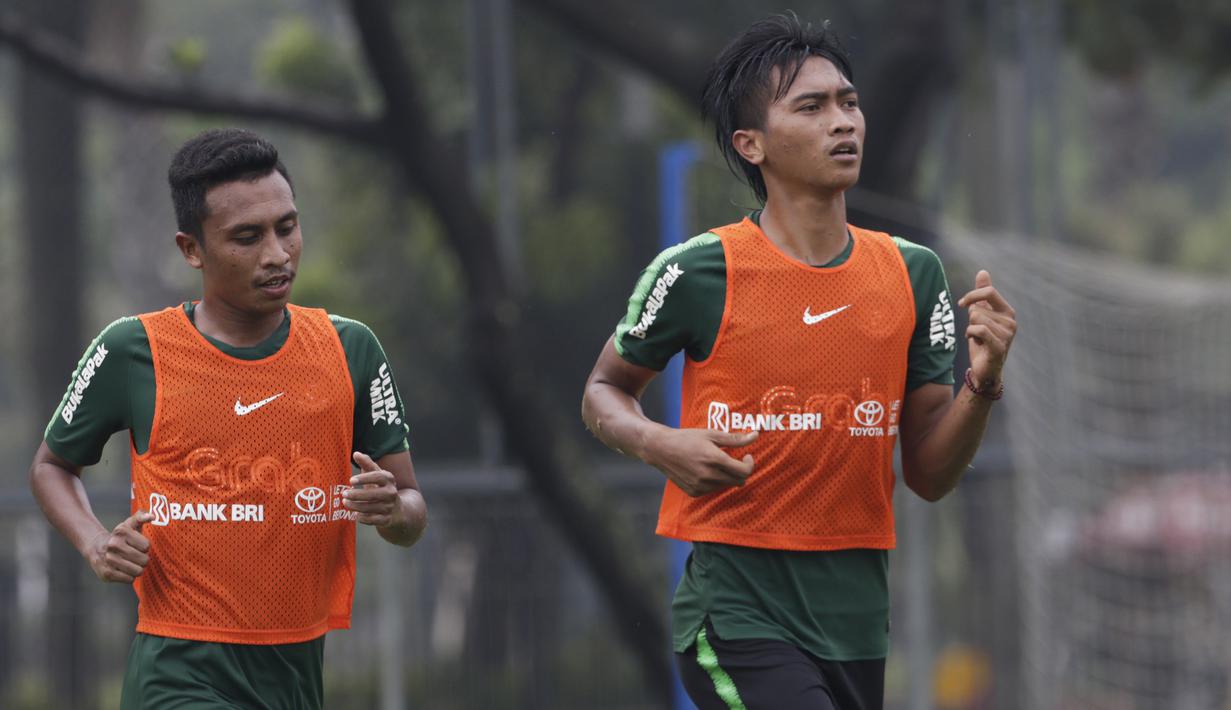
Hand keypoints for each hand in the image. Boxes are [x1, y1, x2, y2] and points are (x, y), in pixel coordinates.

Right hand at [88, 511, 151, 583]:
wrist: (96, 548)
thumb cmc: (120, 537)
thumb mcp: (129, 524)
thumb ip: (141, 517)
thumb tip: (152, 517)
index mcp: (121, 532)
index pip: (146, 546)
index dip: (144, 547)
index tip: (137, 545)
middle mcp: (114, 545)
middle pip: (144, 560)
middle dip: (143, 559)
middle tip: (135, 556)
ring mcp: (109, 560)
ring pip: (138, 571)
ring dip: (137, 569)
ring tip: (130, 563)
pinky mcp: (107, 574)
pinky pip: (130, 579)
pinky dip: (129, 576)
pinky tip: (123, 570)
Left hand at [345, 452, 400, 526]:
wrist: (398, 510)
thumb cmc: (382, 489)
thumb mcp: (377, 475)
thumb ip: (367, 464)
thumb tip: (356, 453)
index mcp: (389, 480)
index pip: (378, 477)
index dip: (365, 478)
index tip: (351, 480)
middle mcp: (391, 493)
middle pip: (374, 494)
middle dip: (357, 495)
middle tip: (344, 494)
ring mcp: (389, 507)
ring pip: (371, 508)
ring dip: (356, 506)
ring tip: (345, 503)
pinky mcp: (387, 520)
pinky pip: (373, 520)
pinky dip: (363, 518)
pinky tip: (355, 514)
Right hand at [644, 427, 758, 496]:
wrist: (661, 449)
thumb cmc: (687, 438)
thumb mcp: (711, 434)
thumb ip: (735, 438)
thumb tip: (756, 435)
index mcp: (714, 459)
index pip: (744, 471)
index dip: (750, 464)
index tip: (747, 456)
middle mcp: (708, 475)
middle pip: (738, 480)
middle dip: (741, 470)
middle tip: (735, 459)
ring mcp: (700, 486)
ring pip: (726, 486)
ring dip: (727, 476)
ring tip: (716, 463)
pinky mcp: (694, 492)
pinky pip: (713, 490)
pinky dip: (715, 481)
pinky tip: (705, 470)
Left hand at [957, 270, 1016, 386]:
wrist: (985, 369)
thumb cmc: (982, 341)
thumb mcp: (981, 314)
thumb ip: (982, 294)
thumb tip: (983, 272)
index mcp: (1007, 311)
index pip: (989, 292)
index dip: (972, 295)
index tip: (961, 304)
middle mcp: (1011, 321)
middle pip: (977, 308)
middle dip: (971, 320)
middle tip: (978, 333)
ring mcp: (1007, 335)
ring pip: (975, 319)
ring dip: (970, 330)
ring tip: (979, 339)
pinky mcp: (999, 346)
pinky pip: (978, 330)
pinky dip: (971, 335)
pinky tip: (976, 343)